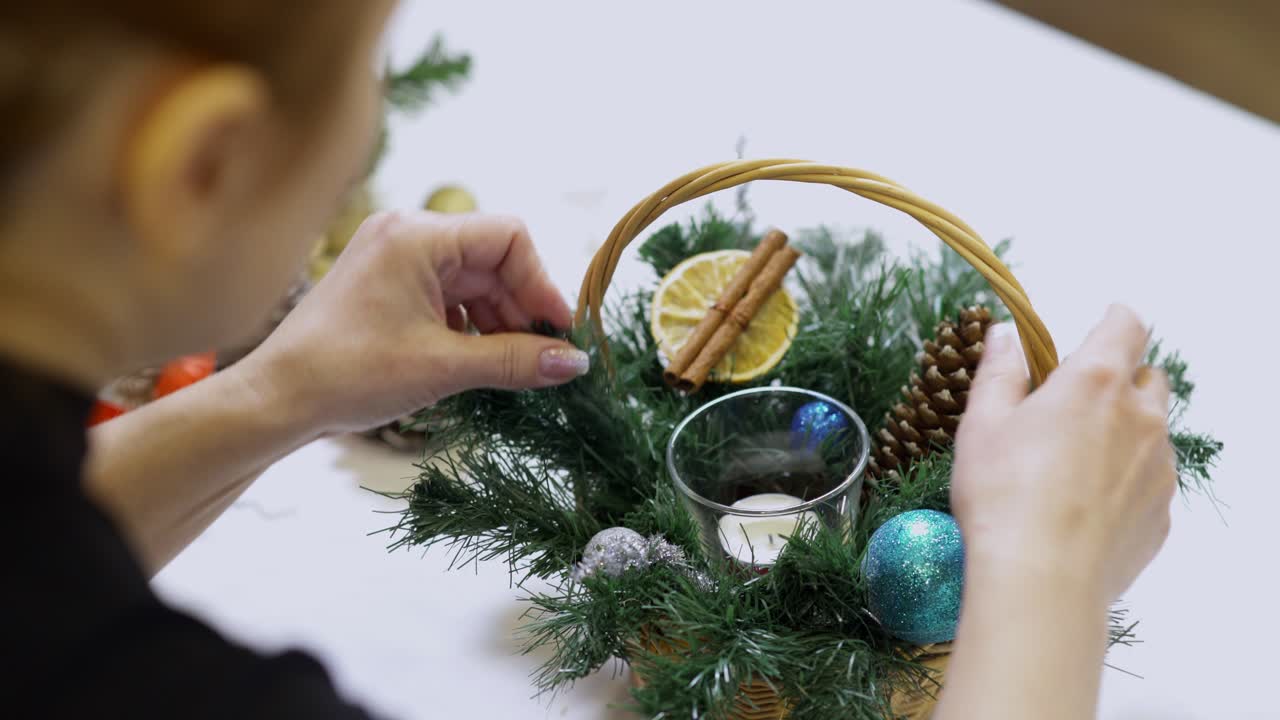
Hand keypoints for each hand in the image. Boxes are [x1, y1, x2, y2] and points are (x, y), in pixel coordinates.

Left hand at [234, 210, 588, 436]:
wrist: (276, 398)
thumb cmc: (348, 374)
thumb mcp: (442, 367)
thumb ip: (515, 360)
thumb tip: (574, 361)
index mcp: (418, 236)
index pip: (508, 238)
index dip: (541, 283)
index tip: (558, 332)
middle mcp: (407, 234)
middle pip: (493, 259)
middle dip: (521, 308)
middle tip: (542, 358)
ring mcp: (395, 257)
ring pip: (473, 279)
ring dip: (498, 320)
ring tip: (510, 367)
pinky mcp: (387, 284)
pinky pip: (448, 294)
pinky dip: (470, 325)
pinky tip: (476, 360)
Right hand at [951, 304, 1175, 601]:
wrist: (1040, 580)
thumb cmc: (1002, 495)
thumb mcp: (981, 424)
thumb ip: (998, 371)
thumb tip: (1006, 334)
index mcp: (1094, 381)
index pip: (1127, 326)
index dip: (1114, 320)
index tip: (1101, 324)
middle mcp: (1140, 417)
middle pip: (1149, 378)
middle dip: (1120, 379)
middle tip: (1074, 404)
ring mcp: (1158, 467)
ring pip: (1152, 432)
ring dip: (1123, 433)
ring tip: (1072, 466)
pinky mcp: (1161, 513)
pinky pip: (1149, 482)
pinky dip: (1125, 481)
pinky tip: (1083, 507)